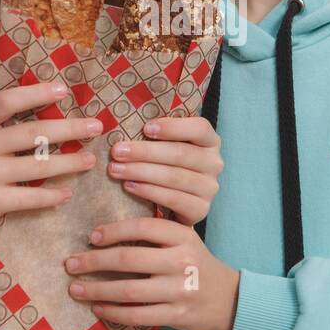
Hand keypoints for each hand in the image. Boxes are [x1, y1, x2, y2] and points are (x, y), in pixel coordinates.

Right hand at [0, 82, 103, 239]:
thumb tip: (45, 108)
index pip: (7, 102)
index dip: (37, 93)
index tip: (64, 90)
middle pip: (32, 134)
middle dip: (70, 129)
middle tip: (96, 127)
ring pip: (38, 167)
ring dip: (69, 163)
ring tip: (89, 160)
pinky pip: (31, 198)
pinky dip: (53, 195)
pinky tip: (67, 192)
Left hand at [65, 217, 240, 329]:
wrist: (228, 300)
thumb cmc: (196, 265)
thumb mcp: (184, 240)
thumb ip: (155, 232)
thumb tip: (106, 229)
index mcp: (182, 236)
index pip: (142, 227)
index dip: (113, 231)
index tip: (92, 237)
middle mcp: (182, 261)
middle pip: (129, 259)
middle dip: (94, 262)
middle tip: (71, 264)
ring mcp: (179, 290)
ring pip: (129, 290)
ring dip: (96, 290)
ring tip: (75, 288)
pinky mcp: (177, 315)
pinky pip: (137, 315)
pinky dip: (113, 312)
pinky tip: (98, 308)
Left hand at [107, 116, 222, 224]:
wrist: (175, 205)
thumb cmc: (166, 166)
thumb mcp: (166, 146)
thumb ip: (156, 133)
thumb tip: (126, 119)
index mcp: (210, 141)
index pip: (199, 128)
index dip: (173, 127)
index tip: (145, 128)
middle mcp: (214, 163)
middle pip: (180, 154)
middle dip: (144, 152)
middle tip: (117, 151)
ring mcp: (209, 188)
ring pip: (174, 177)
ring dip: (140, 172)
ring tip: (115, 169)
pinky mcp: (201, 209)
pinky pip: (173, 199)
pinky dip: (149, 191)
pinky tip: (129, 186)